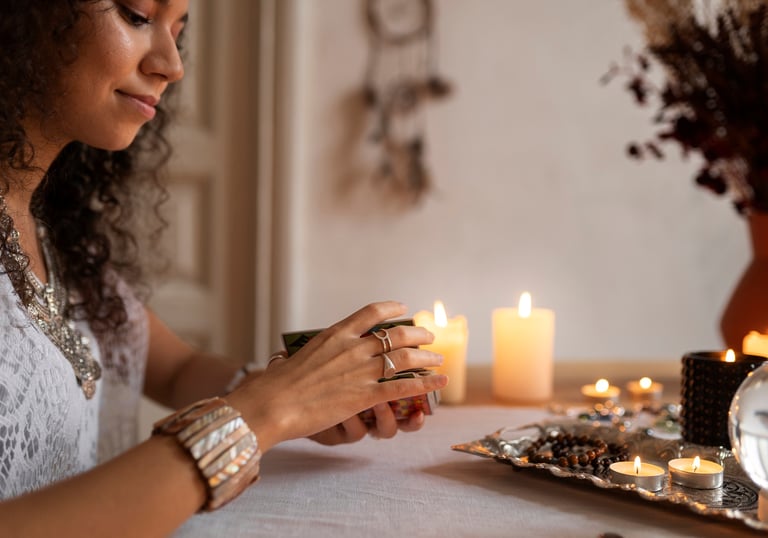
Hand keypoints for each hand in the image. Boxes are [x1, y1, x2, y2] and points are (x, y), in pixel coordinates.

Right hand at [226, 301, 446, 452]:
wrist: (273, 403)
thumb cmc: (278, 384)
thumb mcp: (300, 356)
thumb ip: (318, 352)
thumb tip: (317, 353)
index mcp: (336, 334)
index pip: (371, 312)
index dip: (391, 308)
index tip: (403, 307)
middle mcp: (353, 348)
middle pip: (396, 334)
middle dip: (417, 333)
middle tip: (428, 336)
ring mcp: (361, 371)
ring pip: (405, 358)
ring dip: (427, 357)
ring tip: (438, 359)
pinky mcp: (365, 395)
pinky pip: (403, 387)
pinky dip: (426, 383)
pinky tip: (440, 381)